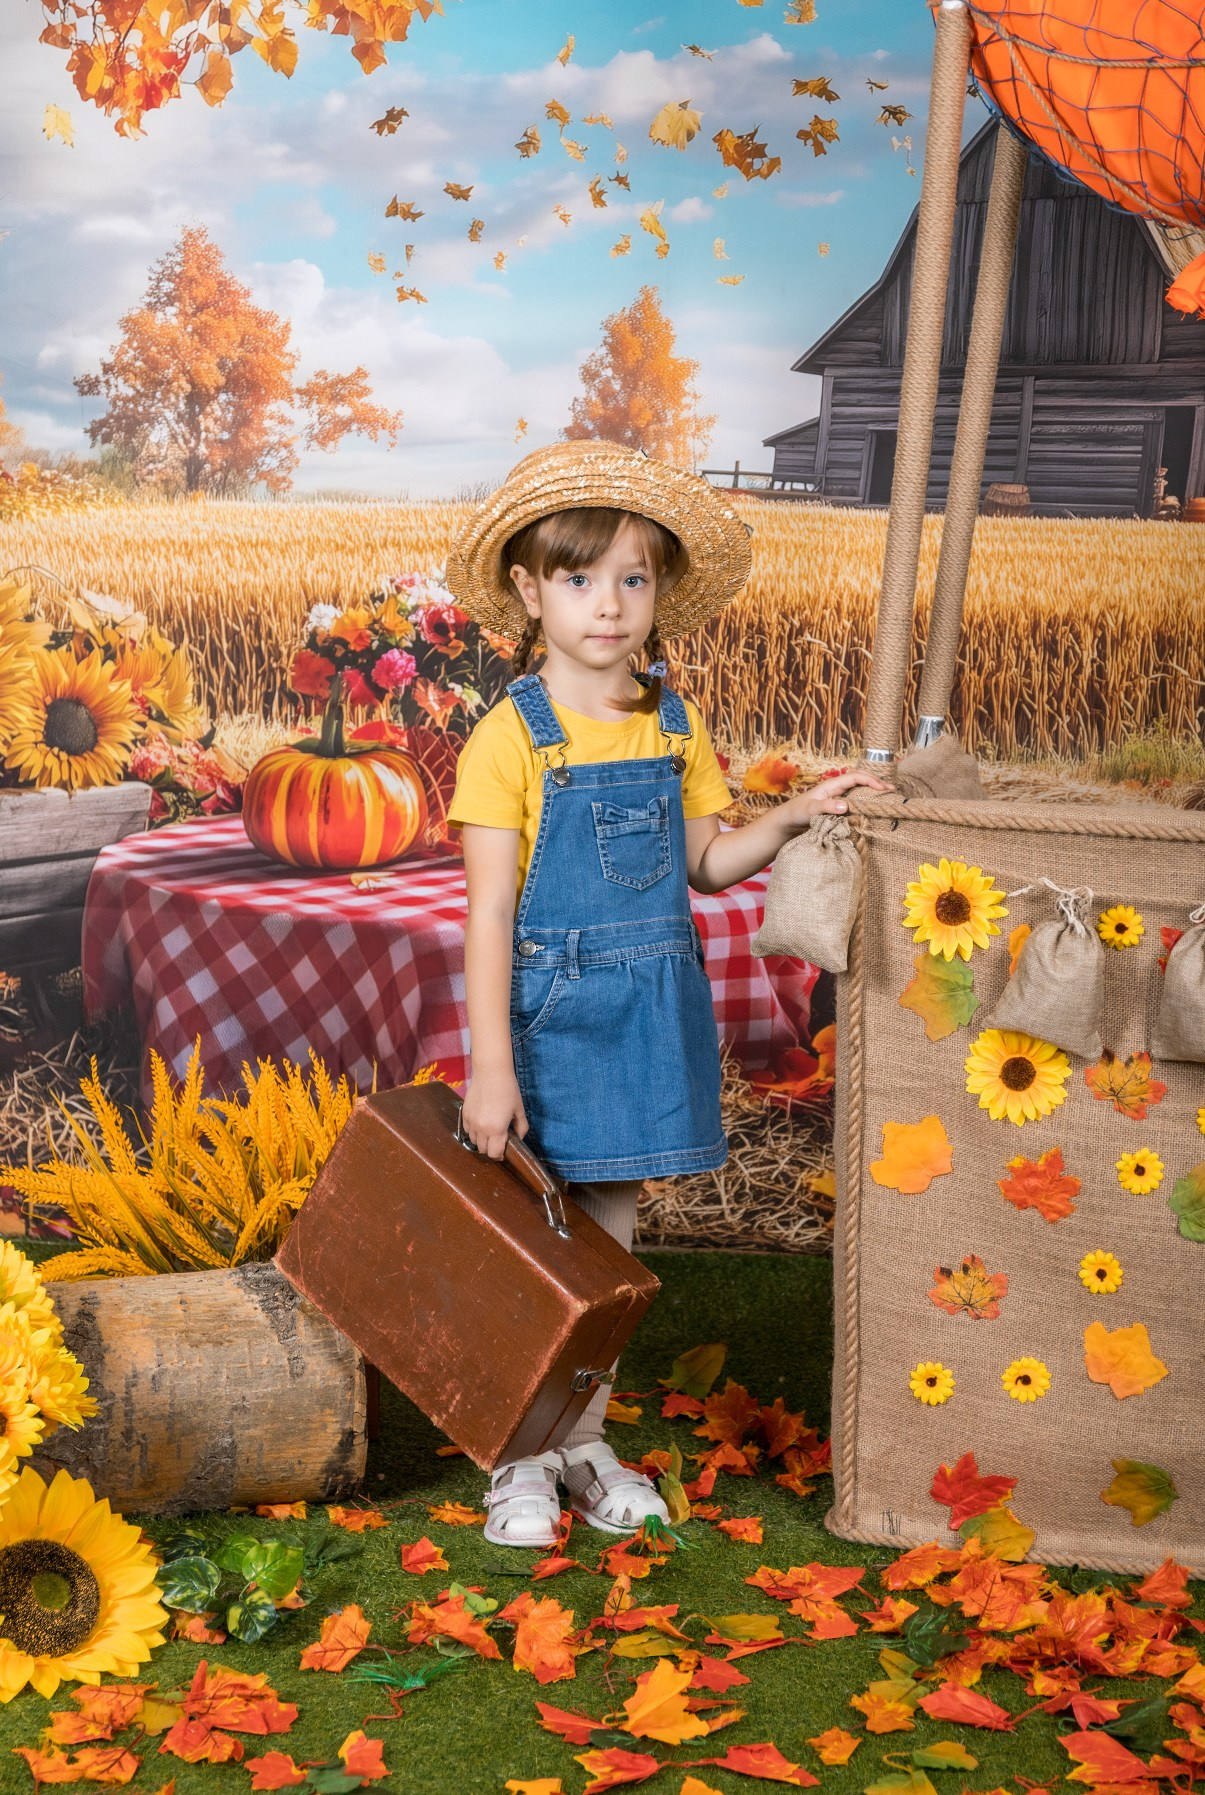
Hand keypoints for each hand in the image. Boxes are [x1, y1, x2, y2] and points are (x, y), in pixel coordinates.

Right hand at [461, 1071, 528, 1160]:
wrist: (491, 1072)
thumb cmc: (508, 1089)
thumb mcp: (519, 1109)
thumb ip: (521, 1127)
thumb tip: (520, 1139)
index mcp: (497, 1129)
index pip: (494, 1153)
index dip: (500, 1156)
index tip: (504, 1151)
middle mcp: (481, 1129)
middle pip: (483, 1150)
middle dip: (491, 1148)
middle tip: (498, 1141)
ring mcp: (471, 1121)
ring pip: (473, 1141)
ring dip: (481, 1140)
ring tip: (489, 1131)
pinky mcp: (464, 1114)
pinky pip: (466, 1130)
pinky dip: (473, 1131)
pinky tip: (481, 1123)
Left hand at [776, 768, 893, 832]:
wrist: (786, 823)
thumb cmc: (795, 814)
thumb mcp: (809, 810)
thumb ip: (825, 807)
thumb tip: (845, 806)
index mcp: (831, 785)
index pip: (855, 777)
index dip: (870, 780)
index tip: (883, 789)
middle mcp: (836, 790)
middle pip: (860, 782)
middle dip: (877, 784)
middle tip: (893, 792)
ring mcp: (837, 799)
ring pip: (859, 792)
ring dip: (873, 794)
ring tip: (888, 800)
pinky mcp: (837, 810)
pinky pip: (855, 804)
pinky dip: (866, 805)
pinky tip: (873, 812)